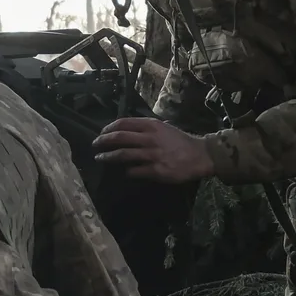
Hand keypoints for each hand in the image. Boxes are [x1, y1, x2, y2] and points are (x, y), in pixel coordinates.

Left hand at [92, 117, 214, 182]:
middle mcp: (150, 138)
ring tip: (100, 158)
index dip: (109, 128)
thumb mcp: (164, 127)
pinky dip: (127, 171)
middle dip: (103, 141)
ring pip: (123, 155)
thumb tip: (125, 130)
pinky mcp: (156, 170)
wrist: (200, 155)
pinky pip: (135, 171)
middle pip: (119, 138)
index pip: (124, 123)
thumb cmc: (180, 141)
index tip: (101, 133)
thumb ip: (146, 128)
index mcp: (151, 125)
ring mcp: (152, 155)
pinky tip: (125, 172)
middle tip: (95, 145)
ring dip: (108, 157)